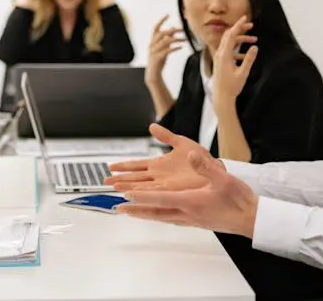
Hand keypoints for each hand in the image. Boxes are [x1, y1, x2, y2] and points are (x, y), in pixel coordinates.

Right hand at [105, 123, 219, 191]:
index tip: (111, 167)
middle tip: (106, 181)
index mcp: (160, 165)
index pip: (137, 166)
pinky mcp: (172, 192)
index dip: (124, 167)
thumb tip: (152, 126)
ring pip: (140, 187)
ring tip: (114, 189)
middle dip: (120, 179)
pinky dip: (141, 196)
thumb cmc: (204, 159)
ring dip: (127, 188)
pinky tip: (131, 197)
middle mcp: (159, 177)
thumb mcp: (182, 143)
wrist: (217, 171)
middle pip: (135, 178)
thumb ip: (166, 136)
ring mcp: (164, 185)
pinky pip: (153, 195)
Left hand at [117, 149, 258, 238]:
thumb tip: (190, 156)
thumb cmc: (238, 200)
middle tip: (118, 208)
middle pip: (155, 212)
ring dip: (145, 214)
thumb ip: (205, 167)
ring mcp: (191, 219)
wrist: (251, 220)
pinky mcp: (196, 221)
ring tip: (131, 212)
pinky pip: (170, 219)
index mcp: (191, 201)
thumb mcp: (223, 178)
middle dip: (136, 209)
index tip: (126, 194)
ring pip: (161, 217)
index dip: (142, 196)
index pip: (160, 198)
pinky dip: (158, 216)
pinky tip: (157, 215)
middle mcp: (187, 213)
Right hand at [145, 15, 185, 84]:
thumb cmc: (158, 60)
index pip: (155, 28)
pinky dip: (174, 48)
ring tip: (185, 39)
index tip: (168, 14)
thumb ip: (166, 38)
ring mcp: (154, 51)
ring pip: (165, 42)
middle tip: (182, 29)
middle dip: (172, 30)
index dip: (161, 21)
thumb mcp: (163, 47)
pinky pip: (166, 51)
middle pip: (161, 33)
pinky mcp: (157, 58)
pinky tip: (181, 47)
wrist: (153, 74)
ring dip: (176, 39)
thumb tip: (172, 28)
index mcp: (152, 41)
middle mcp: (152, 45)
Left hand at [211, 16, 257, 106]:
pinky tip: (246, 55)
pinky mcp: (221, 61)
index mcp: (224, 55)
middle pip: (229, 35)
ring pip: (230, 42)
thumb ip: (249, 59)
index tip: (245, 18)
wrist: (221, 97)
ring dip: (241, 40)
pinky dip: (238, 49)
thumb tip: (255, 47)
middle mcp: (220, 54)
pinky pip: (229, 50)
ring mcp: (219, 57)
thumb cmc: (232, 87)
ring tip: (254, 40)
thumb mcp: (243, 73)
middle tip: (251, 25)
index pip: (231, 35)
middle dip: (240, 29)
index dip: (238, 25)